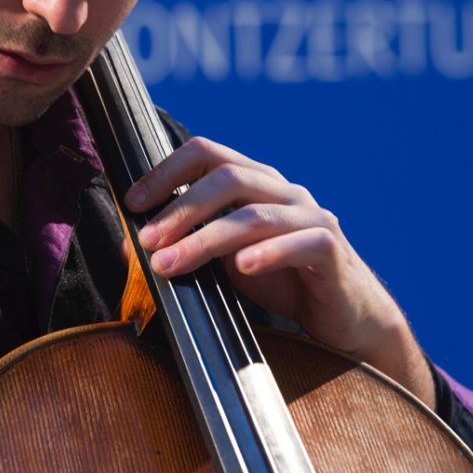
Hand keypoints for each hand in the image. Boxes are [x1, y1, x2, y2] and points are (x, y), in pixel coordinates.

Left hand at [124, 137, 434, 407]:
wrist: (344, 319)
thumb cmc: (281, 282)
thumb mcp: (224, 261)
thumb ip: (186, 246)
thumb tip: (129, 249)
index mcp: (256, 183)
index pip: (208, 154)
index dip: (166, 172)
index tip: (132, 202)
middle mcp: (283, 192)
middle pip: (228, 179)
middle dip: (180, 209)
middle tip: (146, 241)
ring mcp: (311, 218)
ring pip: (255, 215)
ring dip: (205, 239)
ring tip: (170, 264)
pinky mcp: (332, 251)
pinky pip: (302, 243)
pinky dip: (269, 253)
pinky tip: (243, 268)